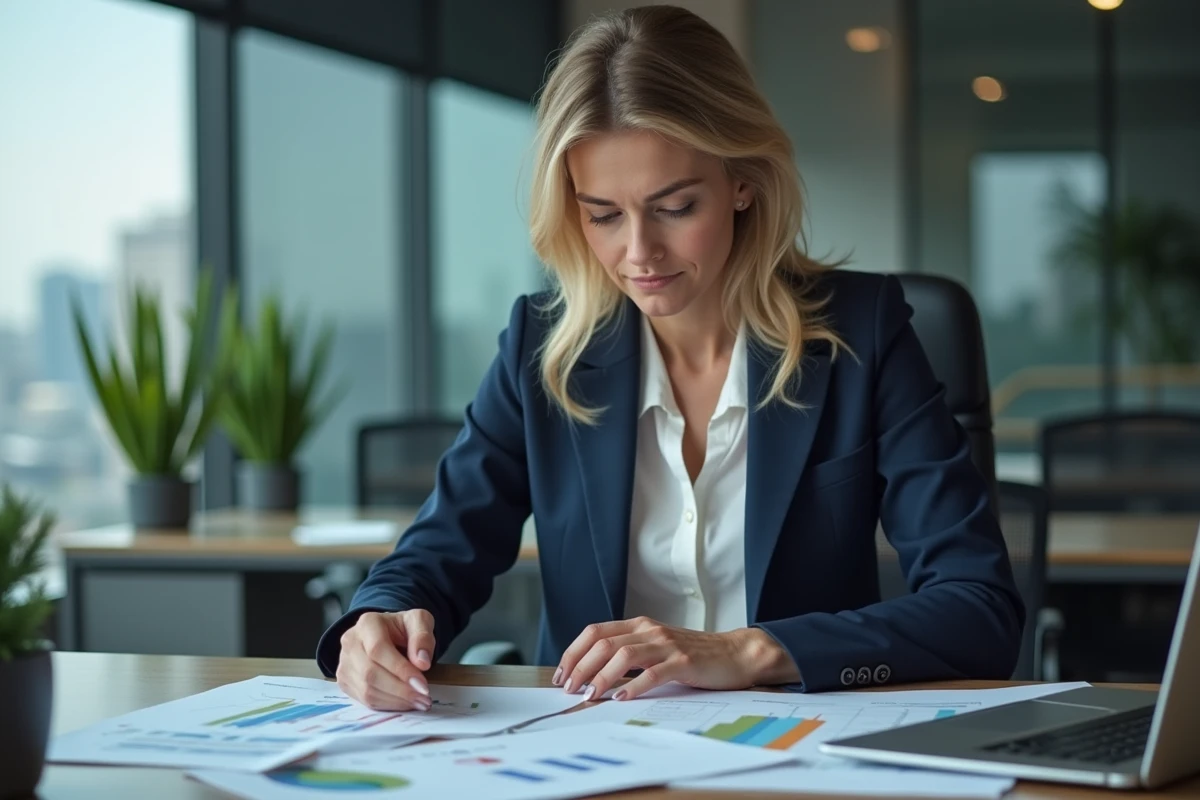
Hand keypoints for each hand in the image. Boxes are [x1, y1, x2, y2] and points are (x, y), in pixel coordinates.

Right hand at [336, 610, 435, 710]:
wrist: (388, 635)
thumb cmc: (403, 628)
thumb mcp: (419, 622)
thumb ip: (423, 637)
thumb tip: (422, 662)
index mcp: (367, 623)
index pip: (378, 649)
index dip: (400, 669)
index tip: (422, 685)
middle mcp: (350, 642)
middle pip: (370, 673)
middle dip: (400, 690)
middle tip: (424, 698)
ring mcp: (344, 663)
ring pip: (366, 690)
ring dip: (396, 700)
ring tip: (419, 702)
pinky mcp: (344, 682)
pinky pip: (364, 700)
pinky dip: (387, 704)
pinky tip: (404, 702)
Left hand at [553, 617, 798, 701]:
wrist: (734, 653)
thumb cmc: (693, 655)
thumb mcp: (656, 647)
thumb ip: (630, 653)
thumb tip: (593, 674)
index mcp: (639, 625)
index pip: (595, 632)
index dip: (574, 652)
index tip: (562, 674)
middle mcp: (649, 630)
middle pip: (603, 643)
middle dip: (580, 666)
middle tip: (570, 688)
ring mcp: (666, 644)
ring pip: (624, 655)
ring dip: (602, 677)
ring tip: (590, 694)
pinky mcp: (683, 661)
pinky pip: (653, 673)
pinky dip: (634, 686)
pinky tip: (621, 698)